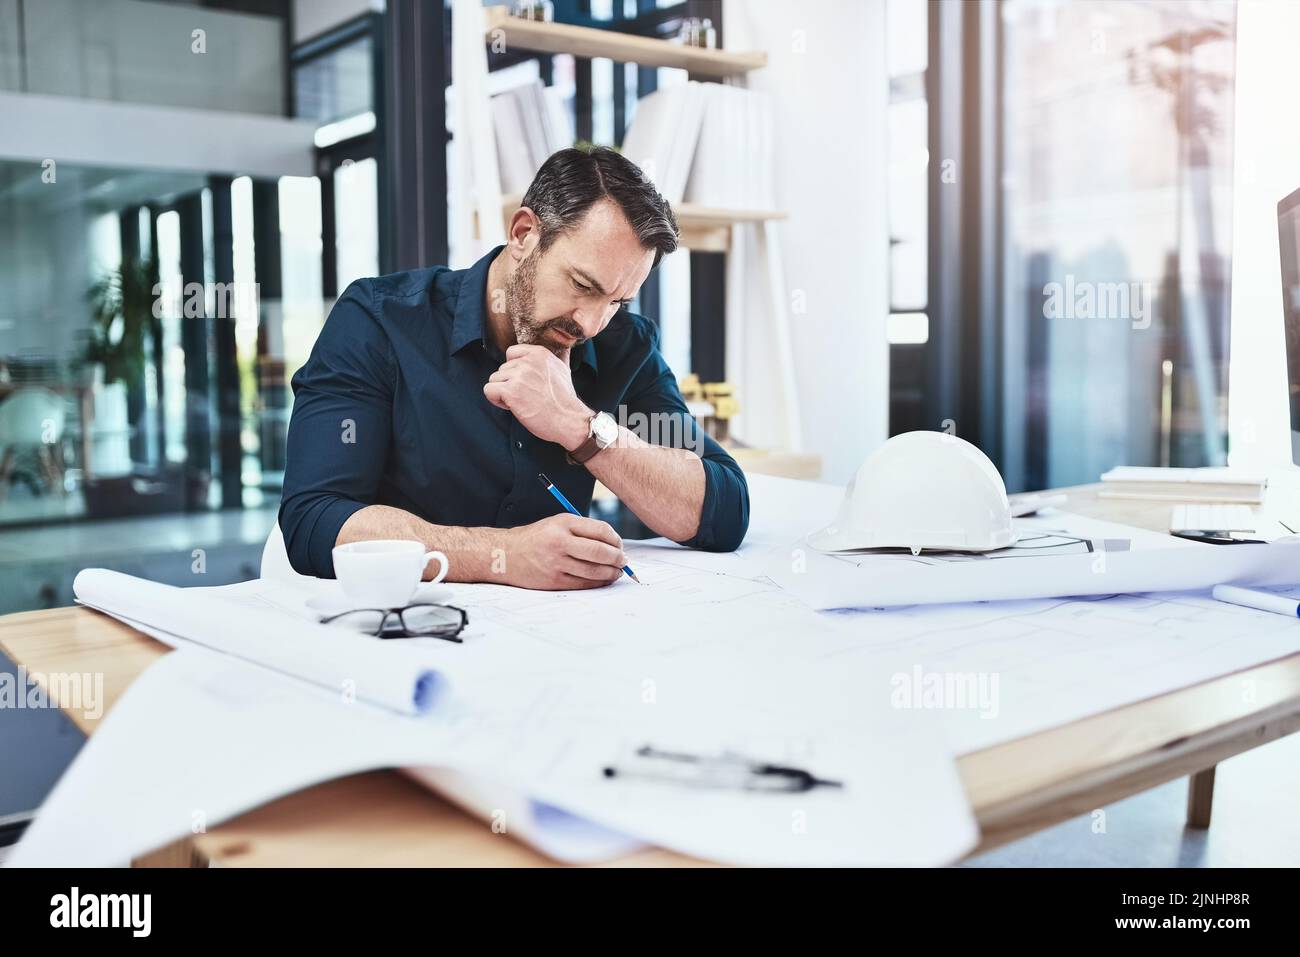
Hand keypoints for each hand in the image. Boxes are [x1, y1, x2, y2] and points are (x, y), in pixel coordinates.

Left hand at [483, 344, 590, 449]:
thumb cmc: (564, 400)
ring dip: (503, 393)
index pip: (511, 352)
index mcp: (539, 353)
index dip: (514, 370)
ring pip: (494, 379)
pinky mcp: (511, 391)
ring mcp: (519, 376)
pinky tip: (513, 406)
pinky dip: (497, 401)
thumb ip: (560, 355)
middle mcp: (528, 361)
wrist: (568, 420)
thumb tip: (565, 344)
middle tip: (527, 396)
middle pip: (501, 369)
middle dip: (510, 384)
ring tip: (521, 401)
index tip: (525, 382)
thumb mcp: (564, 370)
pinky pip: (489, 390)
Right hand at [498, 514, 626, 589]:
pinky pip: (583, 583)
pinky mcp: (553, 580)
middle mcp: (559, 542)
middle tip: (624, 561)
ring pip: (594, 570)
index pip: (600, 530)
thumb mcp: (557, 523)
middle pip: (599, 551)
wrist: (505, 554)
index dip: (616, 539)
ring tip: (617, 572)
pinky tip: (603, 580)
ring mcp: (556, 562)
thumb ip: (582, 530)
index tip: (620, 545)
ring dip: (611, 573)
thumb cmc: (536, 538)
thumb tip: (613, 544)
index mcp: (563, 523)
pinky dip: (598, 583)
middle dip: (618, 558)